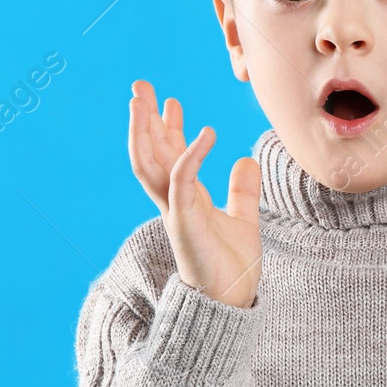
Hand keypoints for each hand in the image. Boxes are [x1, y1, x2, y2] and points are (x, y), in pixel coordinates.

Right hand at [128, 80, 261, 307]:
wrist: (231, 300)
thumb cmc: (232, 266)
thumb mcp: (243, 219)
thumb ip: (241, 191)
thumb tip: (246, 159)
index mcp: (185, 199)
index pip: (169, 156)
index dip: (167, 128)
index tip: (169, 101)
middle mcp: (174, 202)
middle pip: (150, 153)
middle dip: (144, 119)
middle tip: (140, 86)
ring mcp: (174, 211)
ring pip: (149, 163)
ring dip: (144, 130)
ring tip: (144, 99)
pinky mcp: (182, 222)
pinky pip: (182, 180)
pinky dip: (191, 154)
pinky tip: (206, 131)